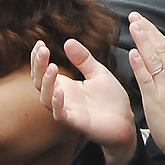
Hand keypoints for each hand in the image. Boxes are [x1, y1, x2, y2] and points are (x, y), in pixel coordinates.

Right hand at [31, 39, 137, 164]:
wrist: (126, 123)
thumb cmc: (111, 100)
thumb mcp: (98, 73)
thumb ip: (83, 59)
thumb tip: (68, 41)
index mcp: (65, 86)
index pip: (43, 71)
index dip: (38, 58)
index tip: (40, 43)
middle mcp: (61, 98)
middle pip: (39, 82)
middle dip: (38, 65)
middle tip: (42, 49)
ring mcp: (67, 110)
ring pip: (46, 98)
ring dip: (46, 82)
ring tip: (52, 66)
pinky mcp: (75, 122)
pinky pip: (60, 114)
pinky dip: (57, 102)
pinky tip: (59, 90)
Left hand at [127, 12, 164, 164]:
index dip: (155, 32)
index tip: (143, 21)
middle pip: (160, 49)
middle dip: (147, 31)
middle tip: (135, 16)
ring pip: (154, 60)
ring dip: (143, 41)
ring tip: (134, 26)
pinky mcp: (156, 101)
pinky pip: (147, 81)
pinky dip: (140, 66)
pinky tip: (133, 54)